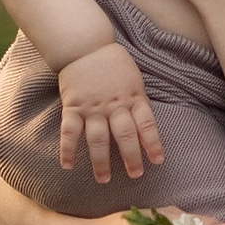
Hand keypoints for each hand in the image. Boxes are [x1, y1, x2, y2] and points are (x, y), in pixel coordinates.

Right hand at [58, 38, 162, 185]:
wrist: (85, 44)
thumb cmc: (113, 62)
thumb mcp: (134, 78)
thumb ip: (138, 101)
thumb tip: (145, 126)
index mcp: (133, 97)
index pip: (147, 124)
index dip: (153, 143)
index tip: (157, 161)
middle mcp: (114, 105)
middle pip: (125, 135)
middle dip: (131, 158)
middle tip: (135, 175)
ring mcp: (92, 107)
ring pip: (98, 139)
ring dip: (101, 161)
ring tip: (103, 179)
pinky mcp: (73, 106)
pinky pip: (69, 131)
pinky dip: (67, 149)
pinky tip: (67, 165)